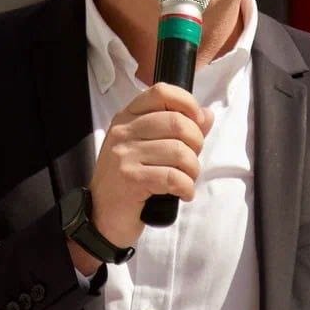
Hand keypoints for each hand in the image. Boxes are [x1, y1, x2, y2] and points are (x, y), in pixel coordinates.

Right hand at [88, 83, 212, 249]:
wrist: (102, 217)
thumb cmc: (129, 181)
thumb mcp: (149, 149)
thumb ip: (178, 129)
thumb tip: (207, 114)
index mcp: (127, 118)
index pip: (161, 92)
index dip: (187, 103)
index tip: (197, 122)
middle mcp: (123, 132)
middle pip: (177, 122)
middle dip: (196, 143)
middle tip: (191, 161)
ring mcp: (124, 155)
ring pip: (179, 151)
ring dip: (193, 170)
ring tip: (187, 180)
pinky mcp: (130, 179)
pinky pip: (173, 177)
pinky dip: (186, 187)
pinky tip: (183, 193)